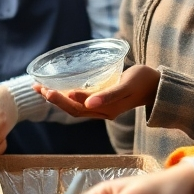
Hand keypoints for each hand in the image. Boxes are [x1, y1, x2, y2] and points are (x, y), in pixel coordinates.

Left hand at [34, 65, 158, 120]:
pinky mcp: (102, 98)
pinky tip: (59, 86)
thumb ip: (108, 96)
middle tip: (37, 87)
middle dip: (53, 99)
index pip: (77, 108)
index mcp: (105, 110)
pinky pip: (80, 99)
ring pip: (74, 104)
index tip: (47, 91)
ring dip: (57, 97)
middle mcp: (100, 111)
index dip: (60, 101)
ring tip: (41, 87)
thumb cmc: (142, 82)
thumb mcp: (125, 86)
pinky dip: (67, 94)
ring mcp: (101, 106)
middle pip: (72, 108)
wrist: (156, 85)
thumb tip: (89, 104)